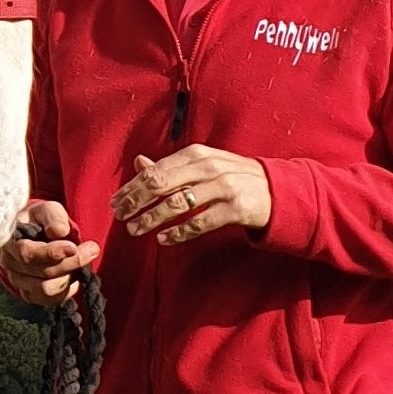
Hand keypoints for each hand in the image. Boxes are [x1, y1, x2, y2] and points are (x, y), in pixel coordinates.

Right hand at [0, 198, 99, 304]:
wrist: (36, 233)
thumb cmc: (40, 219)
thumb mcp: (47, 209)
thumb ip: (53, 217)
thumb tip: (59, 231)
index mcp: (9, 241)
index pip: (27, 253)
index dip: (51, 253)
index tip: (73, 246)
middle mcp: (9, 263)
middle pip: (43, 272)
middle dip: (72, 262)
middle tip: (92, 248)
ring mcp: (18, 281)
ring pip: (47, 289)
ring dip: (70, 276)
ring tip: (83, 261)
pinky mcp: (29, 293)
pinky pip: (50, 300)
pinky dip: (67, 290)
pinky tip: (75, 276)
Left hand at [113, 145, 270, 244]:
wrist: (276, 190)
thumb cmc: (233, 176)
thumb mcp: (203, 164)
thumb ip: (171, 166)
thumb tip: (138, 162)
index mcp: (197, 154)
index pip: (156, 170)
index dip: (132, 187)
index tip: (115, 201)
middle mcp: (208, 167)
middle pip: (162, 184)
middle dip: (136, 201)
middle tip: (119, 216)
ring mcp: (223, 187)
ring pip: (178, 204)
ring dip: (152, 219)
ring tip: (135, 229)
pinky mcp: (235, 209)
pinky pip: (200, 222)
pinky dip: (179, 232)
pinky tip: (163, 239)